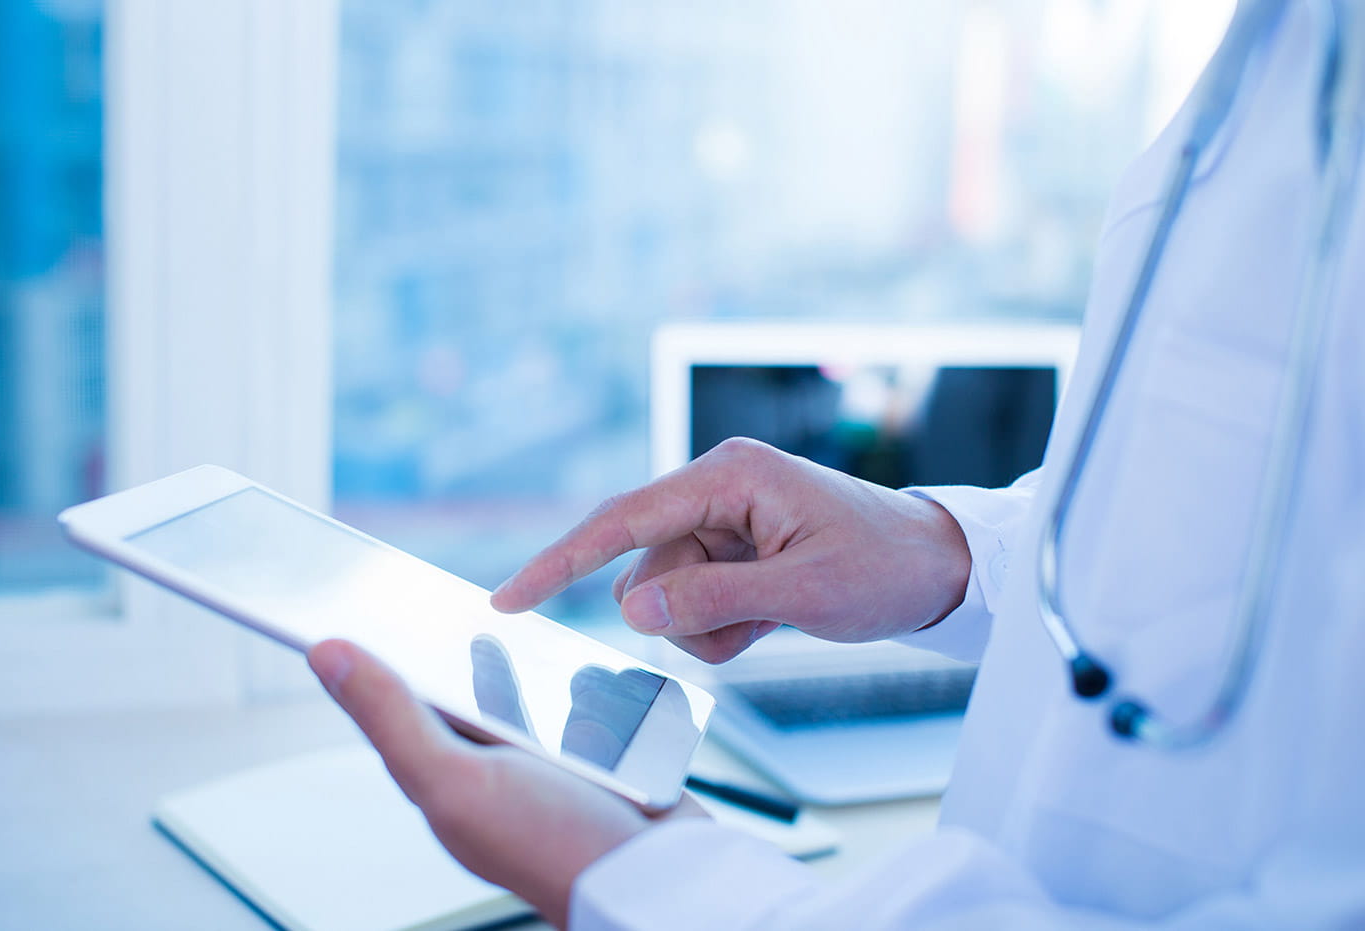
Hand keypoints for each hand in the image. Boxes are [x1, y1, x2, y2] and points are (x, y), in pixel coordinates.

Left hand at [308, 639, 706, 929]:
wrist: (655, 878)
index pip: (396, 706)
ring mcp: (542, 769)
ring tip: (508, 631)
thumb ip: (390, 717)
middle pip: (458, 694)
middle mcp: (487, 775)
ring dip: (520, 666)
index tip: (360, 600)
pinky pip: (576, 706)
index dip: (376, 656)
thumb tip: (324, 652)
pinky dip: (578, 687)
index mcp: (442, 782)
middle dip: (449, 650)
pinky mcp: (593, 761)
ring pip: (519, 697)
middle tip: (441, 603)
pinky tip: (582, 674)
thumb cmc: (551, 846)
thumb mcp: (454, 778)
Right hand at [491, 437, 971, 663]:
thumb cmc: (885, 567)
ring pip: (663, 596)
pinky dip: (721, 629)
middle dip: (688, 614)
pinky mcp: (729, 553)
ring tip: (773, 617)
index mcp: (728, 475)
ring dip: (708, 627)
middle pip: (644, 570)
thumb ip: (715, 599)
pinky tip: (771, 618)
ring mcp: (720, 523)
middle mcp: (714, 489)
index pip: (623, 520)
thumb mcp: (806, 590)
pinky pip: (690, 607)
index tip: (507, 599)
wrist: (938, 569)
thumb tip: (630, 608)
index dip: (560, 561)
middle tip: (759, 619)